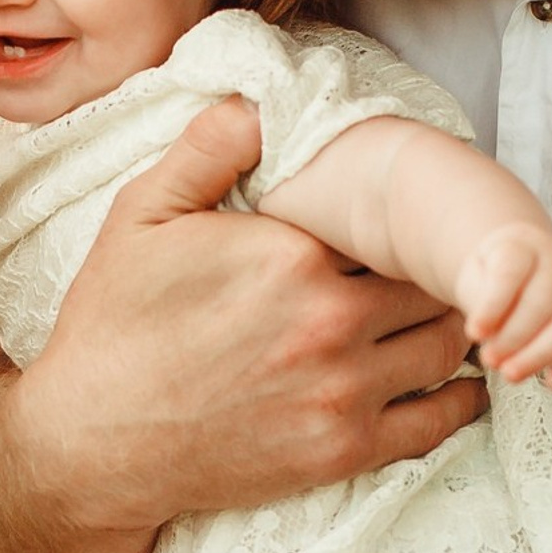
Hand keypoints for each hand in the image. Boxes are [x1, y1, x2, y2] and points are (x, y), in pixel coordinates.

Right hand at [13, 99, 485, 533]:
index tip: (397, 212)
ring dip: (452, 325)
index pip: (388, 219)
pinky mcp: (342, 450)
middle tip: (434, 261)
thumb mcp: (141, 216)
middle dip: (434, 267)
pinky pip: (436, 421)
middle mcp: (331, 322)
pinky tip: (459, 378)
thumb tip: (260, 103)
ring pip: (444, 345)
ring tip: (445, 311)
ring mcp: (342, 392)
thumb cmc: (113, 326)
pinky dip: (459, 397)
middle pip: (430, 281)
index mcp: (293, 254)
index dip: (397, 213)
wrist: (92, 443)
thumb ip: (208, 148)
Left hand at [457, 222, 551, 388]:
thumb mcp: (474, 277)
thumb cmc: (493, 277)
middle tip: (490, 360)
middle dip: (514, 337)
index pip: (511, 272)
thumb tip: (486, 335)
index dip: (493, 305)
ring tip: (510, 374)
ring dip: (541, 355)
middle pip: (544, 301)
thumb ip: (479, 300)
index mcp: (524, 246)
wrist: (520, 267)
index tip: (474, 333)